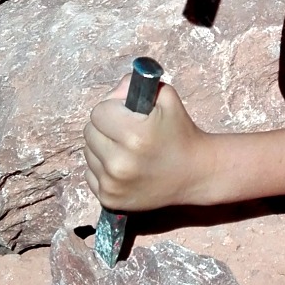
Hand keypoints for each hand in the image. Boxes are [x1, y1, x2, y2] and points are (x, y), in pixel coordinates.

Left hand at [83, 75, 210, 210]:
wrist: (195, 173)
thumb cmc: (181, 132)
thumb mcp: (167, 98)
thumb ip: (137, 85)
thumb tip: (115, 90)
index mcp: (134, 135)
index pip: (99, 112)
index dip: (114, 107)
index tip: (128, 113)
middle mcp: (119, 162)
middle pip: (89, 132)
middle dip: (106, 126)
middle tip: (127, 129)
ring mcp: (112, 184)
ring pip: (88, 153)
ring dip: (103, 147)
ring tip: (127, 148)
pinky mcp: (108, 199)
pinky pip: (90, 174)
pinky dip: (103, 167)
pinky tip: (124, 165)